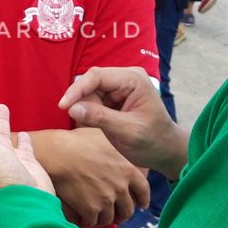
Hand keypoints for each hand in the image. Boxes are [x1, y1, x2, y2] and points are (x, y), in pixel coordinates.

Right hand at [38, 127, 148, 227]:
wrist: (58, 153)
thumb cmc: (78, 141)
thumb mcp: (105, 137)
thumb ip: (117, 146)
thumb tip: (119, 143)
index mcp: (128, 169)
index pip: (143, 190)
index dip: (142, 199)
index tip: (140, 204)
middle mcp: (121, 187)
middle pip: (128, 209)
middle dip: (122, 214)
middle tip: (117, 215)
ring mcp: (106, 199)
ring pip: (110, 219)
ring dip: (104, 219)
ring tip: (98, 218)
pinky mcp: (91, 209)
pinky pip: (93, 222)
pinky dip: (89, 222)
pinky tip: (83, 218)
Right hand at [59, 67, 187, 181]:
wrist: (164, 150)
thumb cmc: (153, 141)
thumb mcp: (128, 131)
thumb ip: (100, 118)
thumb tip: (72, 109)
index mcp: (133, 80)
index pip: (97, 76)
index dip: (77, 89)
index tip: (63, 106)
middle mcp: (124, 79)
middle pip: (90, 83)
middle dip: (82, 102)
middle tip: (85, 125)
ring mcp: (118, 88)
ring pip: (88, 94)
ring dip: (87, 110)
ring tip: (102, 128)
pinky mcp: (112, 99)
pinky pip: (91, 102)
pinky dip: (89, 114)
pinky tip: (100, 127)